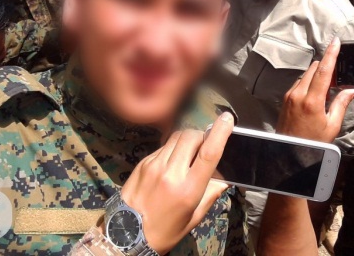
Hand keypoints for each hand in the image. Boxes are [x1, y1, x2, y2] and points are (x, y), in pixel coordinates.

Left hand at [120, 113, 234, 253]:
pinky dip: (173, 148)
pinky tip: (172, 161)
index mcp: (188, 190)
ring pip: (176, 137)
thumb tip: (223, 177)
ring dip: (187, 139)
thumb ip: (210, 194)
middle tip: (205, 144)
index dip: (220, 133)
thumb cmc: (166, 230)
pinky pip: (163, 146)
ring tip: (189, 152)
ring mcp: (154, 165)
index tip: (227, 119)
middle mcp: (171, 173)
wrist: (126, 234)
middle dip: (202, 135)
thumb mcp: (193, 218)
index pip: (208, 153)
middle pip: (191, 136)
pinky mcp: (143, 162)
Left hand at [277, 38, 353, 142]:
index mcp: (312, 101)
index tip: (336, 41)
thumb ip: (342, 103)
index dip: (331, 54)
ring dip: (318, 74)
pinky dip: (309, 82)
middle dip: (326, 65)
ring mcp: (289, 95)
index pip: (324, 70)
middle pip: (314, 68)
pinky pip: (299, 83)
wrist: (289, 152)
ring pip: (306, 74)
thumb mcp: (332, 125)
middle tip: (338, 74)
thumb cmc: (314, 143)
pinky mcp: (285, 99)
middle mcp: (298, 94)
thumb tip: (353, 89)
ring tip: (329, 87)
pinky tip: (317, 93)